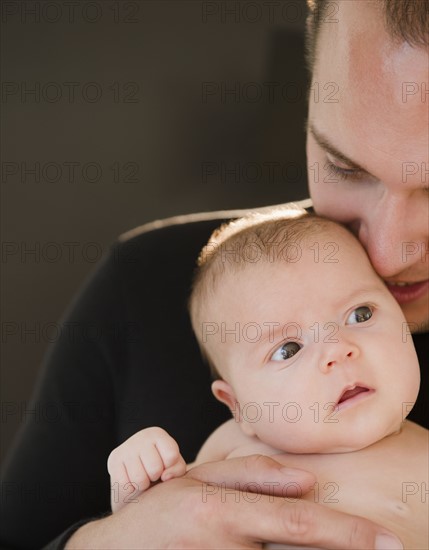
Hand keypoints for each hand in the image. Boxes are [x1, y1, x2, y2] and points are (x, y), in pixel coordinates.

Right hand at [66, 455, 402, 548]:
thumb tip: (307, 479)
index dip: (348, 533)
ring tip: (237, 534)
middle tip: (372, 544)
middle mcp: (225, 548)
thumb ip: (253, 476)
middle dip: (334, 547)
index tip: (387, 541)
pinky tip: (242, 546)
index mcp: (222, 512)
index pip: (298, 522)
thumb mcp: (199, 482)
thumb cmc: (158, 513)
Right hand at [107, 427, 186, 511]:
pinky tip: (131, 480)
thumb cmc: (160, 468)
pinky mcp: (113, 460)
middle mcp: (141, 436)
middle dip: (155, 477)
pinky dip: (130, 488)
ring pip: (140, 479)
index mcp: (158, 434)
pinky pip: (125, 484)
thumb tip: (165, 477)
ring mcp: (126, 447)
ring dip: (143, 484)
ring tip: (143, 477)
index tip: (165, 465)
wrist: (135, 474)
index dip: (169, 467)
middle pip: (155, 469)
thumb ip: (177, 470)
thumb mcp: (174, 466)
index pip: (171, 456)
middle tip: (152, 473)